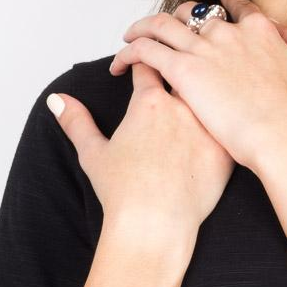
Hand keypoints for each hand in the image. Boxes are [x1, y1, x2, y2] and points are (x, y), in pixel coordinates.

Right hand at [47, 59, 234, 243]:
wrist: (154, 227)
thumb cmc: (122, 193)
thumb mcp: (92, 153)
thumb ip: (76, 121)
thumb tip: (56, 99)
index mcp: (149, 103)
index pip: (148, 63)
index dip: (142, 60)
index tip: (140, 65)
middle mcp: (181, 107)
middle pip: (185, 71)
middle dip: (179, 67)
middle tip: (177, 69)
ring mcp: (207, 126)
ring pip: (212, 93)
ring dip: (206, 89)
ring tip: (206, 90)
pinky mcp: (225, 148)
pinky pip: (229, 123)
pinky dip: (225, 119)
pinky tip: (224, 121)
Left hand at [108, 0, 286, 171]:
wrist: (283, 134)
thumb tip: (285, 33)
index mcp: (259, 30)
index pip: (236, 6)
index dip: (224, 2)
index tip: (217, 3)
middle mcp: (228, 32)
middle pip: (194, 12)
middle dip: (178, 17)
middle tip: (167, 29)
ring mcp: (204, 48)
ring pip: (161, 24)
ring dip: (143, 27)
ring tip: (130, 36)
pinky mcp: (183, 69)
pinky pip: (145, 51)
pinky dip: (129, 52)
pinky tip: (121, 63)